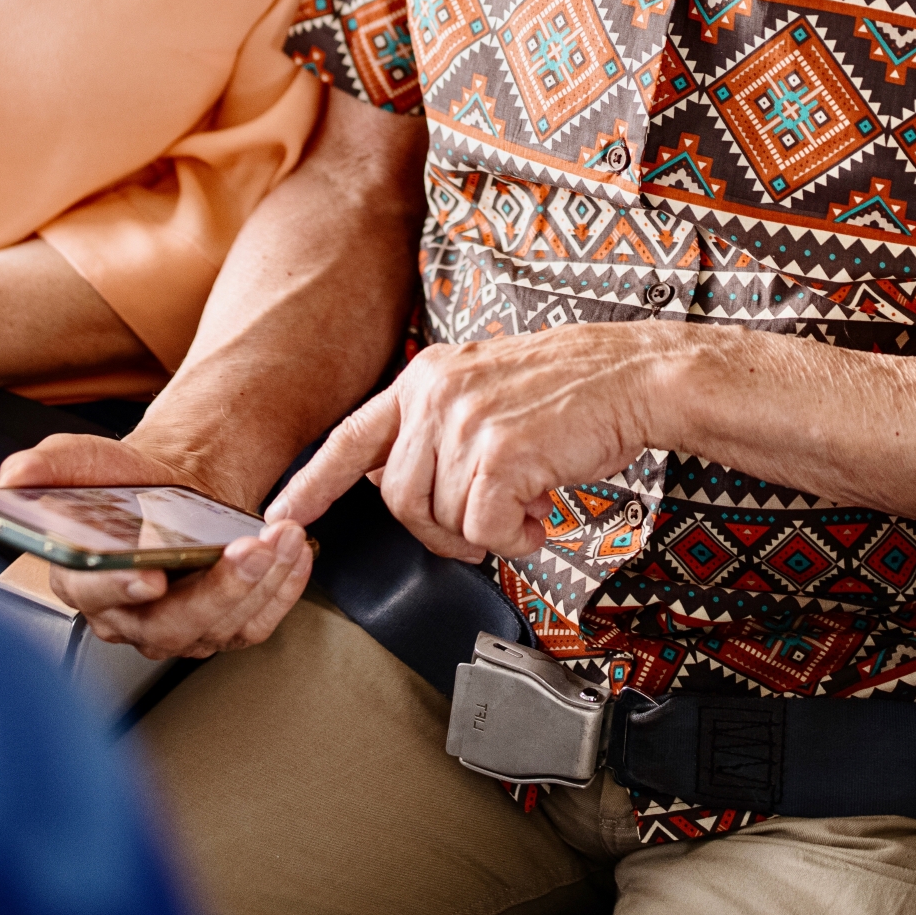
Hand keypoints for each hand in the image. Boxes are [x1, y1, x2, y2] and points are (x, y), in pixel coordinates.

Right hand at [0, 430, 312, 658]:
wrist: (177, 485)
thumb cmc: (130, 482)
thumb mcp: (87, 461)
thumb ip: (52, 465)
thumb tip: (15, 474)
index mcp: (84, 583)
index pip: (96, 596)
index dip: (120, 587)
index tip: (149, 573)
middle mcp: (130, 618)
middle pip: (170, 626)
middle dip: (216, 589)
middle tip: (247, 549)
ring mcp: (180, 629)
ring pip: (221, 626)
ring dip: (261, 582)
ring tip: (282, 534)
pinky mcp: (223, 627)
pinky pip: (258, 623)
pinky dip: (284, 590)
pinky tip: (294, 553)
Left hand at [268, 322, 695, 562]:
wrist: (636, 376)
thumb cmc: (574, 392)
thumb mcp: (487, 391)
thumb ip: (438, 430)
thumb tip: (401, 485)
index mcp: (426, 378)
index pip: (352, 438)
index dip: (313, 483)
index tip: (279, 514)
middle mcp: (435, 395)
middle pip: (400, 501)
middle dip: (442, 529)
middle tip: (488, 523)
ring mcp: (466, 422)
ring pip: (443, 520)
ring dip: (488, 531)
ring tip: (528, 504)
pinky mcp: (500, 454)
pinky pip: (485, 531)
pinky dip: (516, 538)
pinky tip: (543, 515)